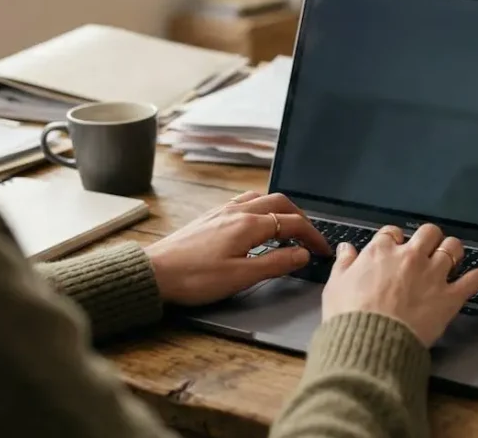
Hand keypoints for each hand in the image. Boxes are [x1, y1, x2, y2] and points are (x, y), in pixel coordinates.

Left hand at [145, 191, 332, 305]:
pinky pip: (243, 202)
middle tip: (310, 237)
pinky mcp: (209, 217)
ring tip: (288, 228)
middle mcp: (237, 211)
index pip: (292, 223)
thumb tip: (302, 254)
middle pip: (280, 203)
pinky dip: (261, 209)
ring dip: (280, 210)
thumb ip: (276, 264)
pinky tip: (256, 224)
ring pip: (261, 199)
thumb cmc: (194, 278)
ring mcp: (221, 211)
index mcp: (249, 224)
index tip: (323, 250)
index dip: (313, 236)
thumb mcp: (241, 277)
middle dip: (300, 218)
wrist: (154, 273)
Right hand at [322, 224, 477, 345]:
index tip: (394, 247)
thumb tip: (346, 250)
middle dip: (428, 238)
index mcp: (381, 252)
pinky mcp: (449, 297)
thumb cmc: (350, 317)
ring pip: (452, 249)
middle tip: (427, 248)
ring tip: (452, 255)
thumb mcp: (335, 286)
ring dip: (453, 250)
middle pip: (428, 233)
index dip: (394, 240)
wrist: (370, 342)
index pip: (392, 233)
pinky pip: (473, 280)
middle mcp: (410, 257)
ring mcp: (432, 275)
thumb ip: (344, 264)